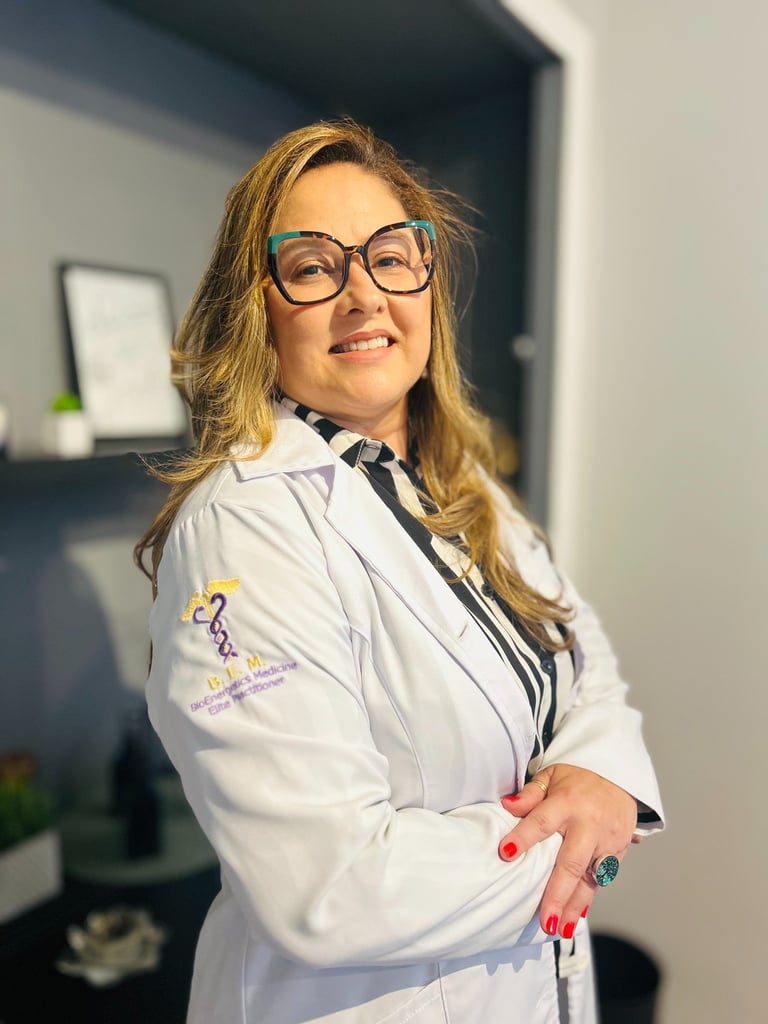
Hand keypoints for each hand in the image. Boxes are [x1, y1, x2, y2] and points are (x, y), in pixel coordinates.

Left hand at [498, 764, 636, 937]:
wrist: (620, 777)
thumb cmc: (578, 779)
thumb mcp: (551, 775)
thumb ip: (530, 794)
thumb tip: (507, 806)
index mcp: (567, 802)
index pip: (541, 821)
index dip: (524, 837)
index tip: (506, 854)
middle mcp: (588, 823)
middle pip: (571, 862)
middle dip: (557, 893)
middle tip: (544, 919)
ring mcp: (606, 840)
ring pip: (589, 878)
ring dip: (574, 906)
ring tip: (559, 929)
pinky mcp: (618, 851)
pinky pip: (601, 879)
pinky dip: (588, 899)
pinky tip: (575, 918)